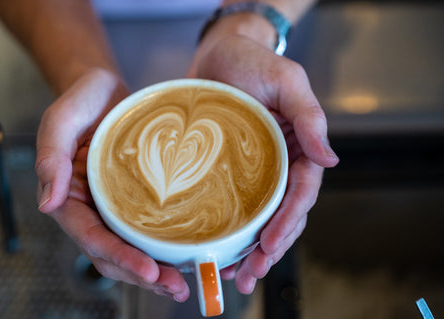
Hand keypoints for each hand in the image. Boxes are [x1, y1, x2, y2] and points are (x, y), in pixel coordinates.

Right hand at [35, 68, 190, 301]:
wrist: (105, 89)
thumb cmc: (82, 99)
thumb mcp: (62, 118)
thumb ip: (51, 156)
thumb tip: (47, 203)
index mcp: (70, 196)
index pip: (92, 237)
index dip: (119, 257)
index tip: (148, 270)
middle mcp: (93, 208)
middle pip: (113, 253)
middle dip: (143, 274)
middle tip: (176, 286)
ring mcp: (116, 206)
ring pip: (132, 249)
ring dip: (156, 271)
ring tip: (184, 284)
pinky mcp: (137, 199)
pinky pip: (149, 230)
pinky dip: (165, 248)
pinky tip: (188, 257)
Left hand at [188, 35, 338, 292]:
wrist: (218, 54)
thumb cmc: (253, 62)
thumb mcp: (287, 82)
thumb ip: (310, 118)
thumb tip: (331, 159)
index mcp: (298, 148)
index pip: (300, 193)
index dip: (287, 222)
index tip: (270, 245)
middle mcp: (279, 164)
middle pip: (282, 214)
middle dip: (270, 248)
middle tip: (250, 275)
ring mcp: (254, 171)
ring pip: (260, 218)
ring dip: (251, 250)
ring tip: (236, 276)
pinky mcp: (228, 172)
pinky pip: (234, 206)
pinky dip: (231, 232)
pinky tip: (221, 253)